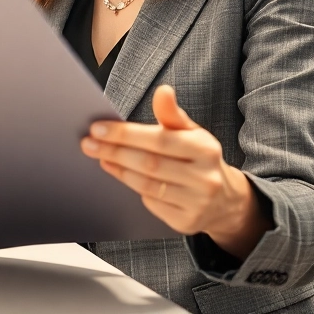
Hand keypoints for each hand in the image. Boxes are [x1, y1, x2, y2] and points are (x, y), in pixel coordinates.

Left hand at [81, 86, 272, 258]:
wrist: (224, 200)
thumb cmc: (199, 158)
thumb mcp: (192, 133)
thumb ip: (172, 114)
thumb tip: (163, 91)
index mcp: (206, 149)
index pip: (160, 140)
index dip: (126, 134)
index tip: (98, 128)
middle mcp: (204, 177)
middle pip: (150, 164)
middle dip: (115, 152)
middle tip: (88, 143)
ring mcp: (197, 202)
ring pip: (148, 185)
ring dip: (119, 170)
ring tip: (100, 157)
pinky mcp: (186, 222)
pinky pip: (152, 204)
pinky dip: (134, 188)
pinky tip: (120, 175)